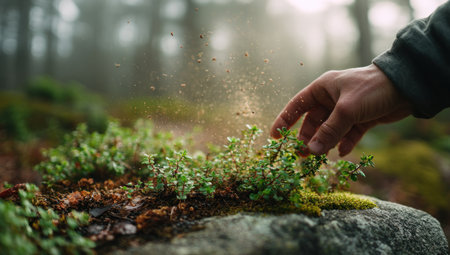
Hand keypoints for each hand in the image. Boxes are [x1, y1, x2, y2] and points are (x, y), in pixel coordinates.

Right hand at [271, 64, 411, 155]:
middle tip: (302, 155)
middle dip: (307, 138)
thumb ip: (329, 132)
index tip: (275, 137)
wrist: (406, 87)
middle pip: (312, 122)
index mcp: (322, 89)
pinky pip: (347, 134)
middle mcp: (331, 99)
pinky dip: (344, 143)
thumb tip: (312, 152)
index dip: (284, 120)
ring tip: (320, 158)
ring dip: (325, 143)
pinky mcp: (360, 119)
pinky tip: (344, 152)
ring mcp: (345, 110)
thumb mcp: (347, 110)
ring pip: (329, 130)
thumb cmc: (371, 89)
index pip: (297, 105)